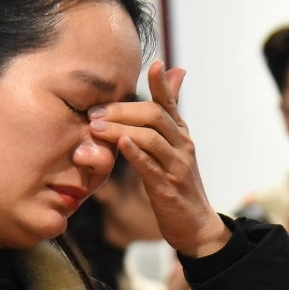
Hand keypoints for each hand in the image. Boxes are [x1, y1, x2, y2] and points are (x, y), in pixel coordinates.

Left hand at [89, 61, 229, 257]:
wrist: (195, 225)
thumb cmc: (176, 184)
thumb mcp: (171, 150)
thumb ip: (163, 123)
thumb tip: (169, 91)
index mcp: (180, 134)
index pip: (170, 102)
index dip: (161, 83)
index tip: (152, 64)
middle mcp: (182, 145)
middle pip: (155, 115)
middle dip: (122, 110)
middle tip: (94, 112)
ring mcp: (177, 166)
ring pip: (152, 137)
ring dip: (121, 129)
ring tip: (96, 128)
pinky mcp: (167, 187)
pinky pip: (151, 166)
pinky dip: (135, 154)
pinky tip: (120, 145)